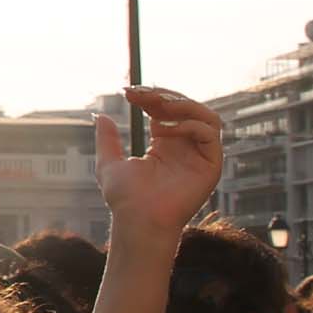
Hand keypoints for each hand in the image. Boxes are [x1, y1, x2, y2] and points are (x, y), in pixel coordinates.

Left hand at [94, 87, 221, 239]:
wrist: (137, 220)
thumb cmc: (125, 199)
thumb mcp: (109, 163)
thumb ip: (107, 140)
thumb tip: (101, 116)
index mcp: (166, 144)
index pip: (167, 110)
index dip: (150, 97)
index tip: (128, 92)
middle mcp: (186, 147)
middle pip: (188, 108)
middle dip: (165, 95)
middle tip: (141, 94)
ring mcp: (200, 156)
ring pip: (206, 117)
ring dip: (183, 105)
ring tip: (157, 106)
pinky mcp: (211, 166)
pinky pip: (209, 135)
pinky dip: (189, 125)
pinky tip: (163, 130)